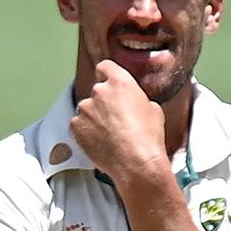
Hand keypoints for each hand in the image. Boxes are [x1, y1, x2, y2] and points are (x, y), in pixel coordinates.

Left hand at [70, 60, 168, 181]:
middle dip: (103, 102)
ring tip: (110, 134)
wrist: (136, 163)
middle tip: (115, 118)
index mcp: (120, 82)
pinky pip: (78, 125)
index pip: (105, 66)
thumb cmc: (148, 138)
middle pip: (96, 91)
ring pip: (86, 109)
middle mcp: (99, 91)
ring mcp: (85, 109)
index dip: (107, 75)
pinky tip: (100, 141)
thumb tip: (135, 103)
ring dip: (94, 118)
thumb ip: (138, 99)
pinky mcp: (76, 127)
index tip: (108, 81)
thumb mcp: (153, 110)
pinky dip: (85, 132)